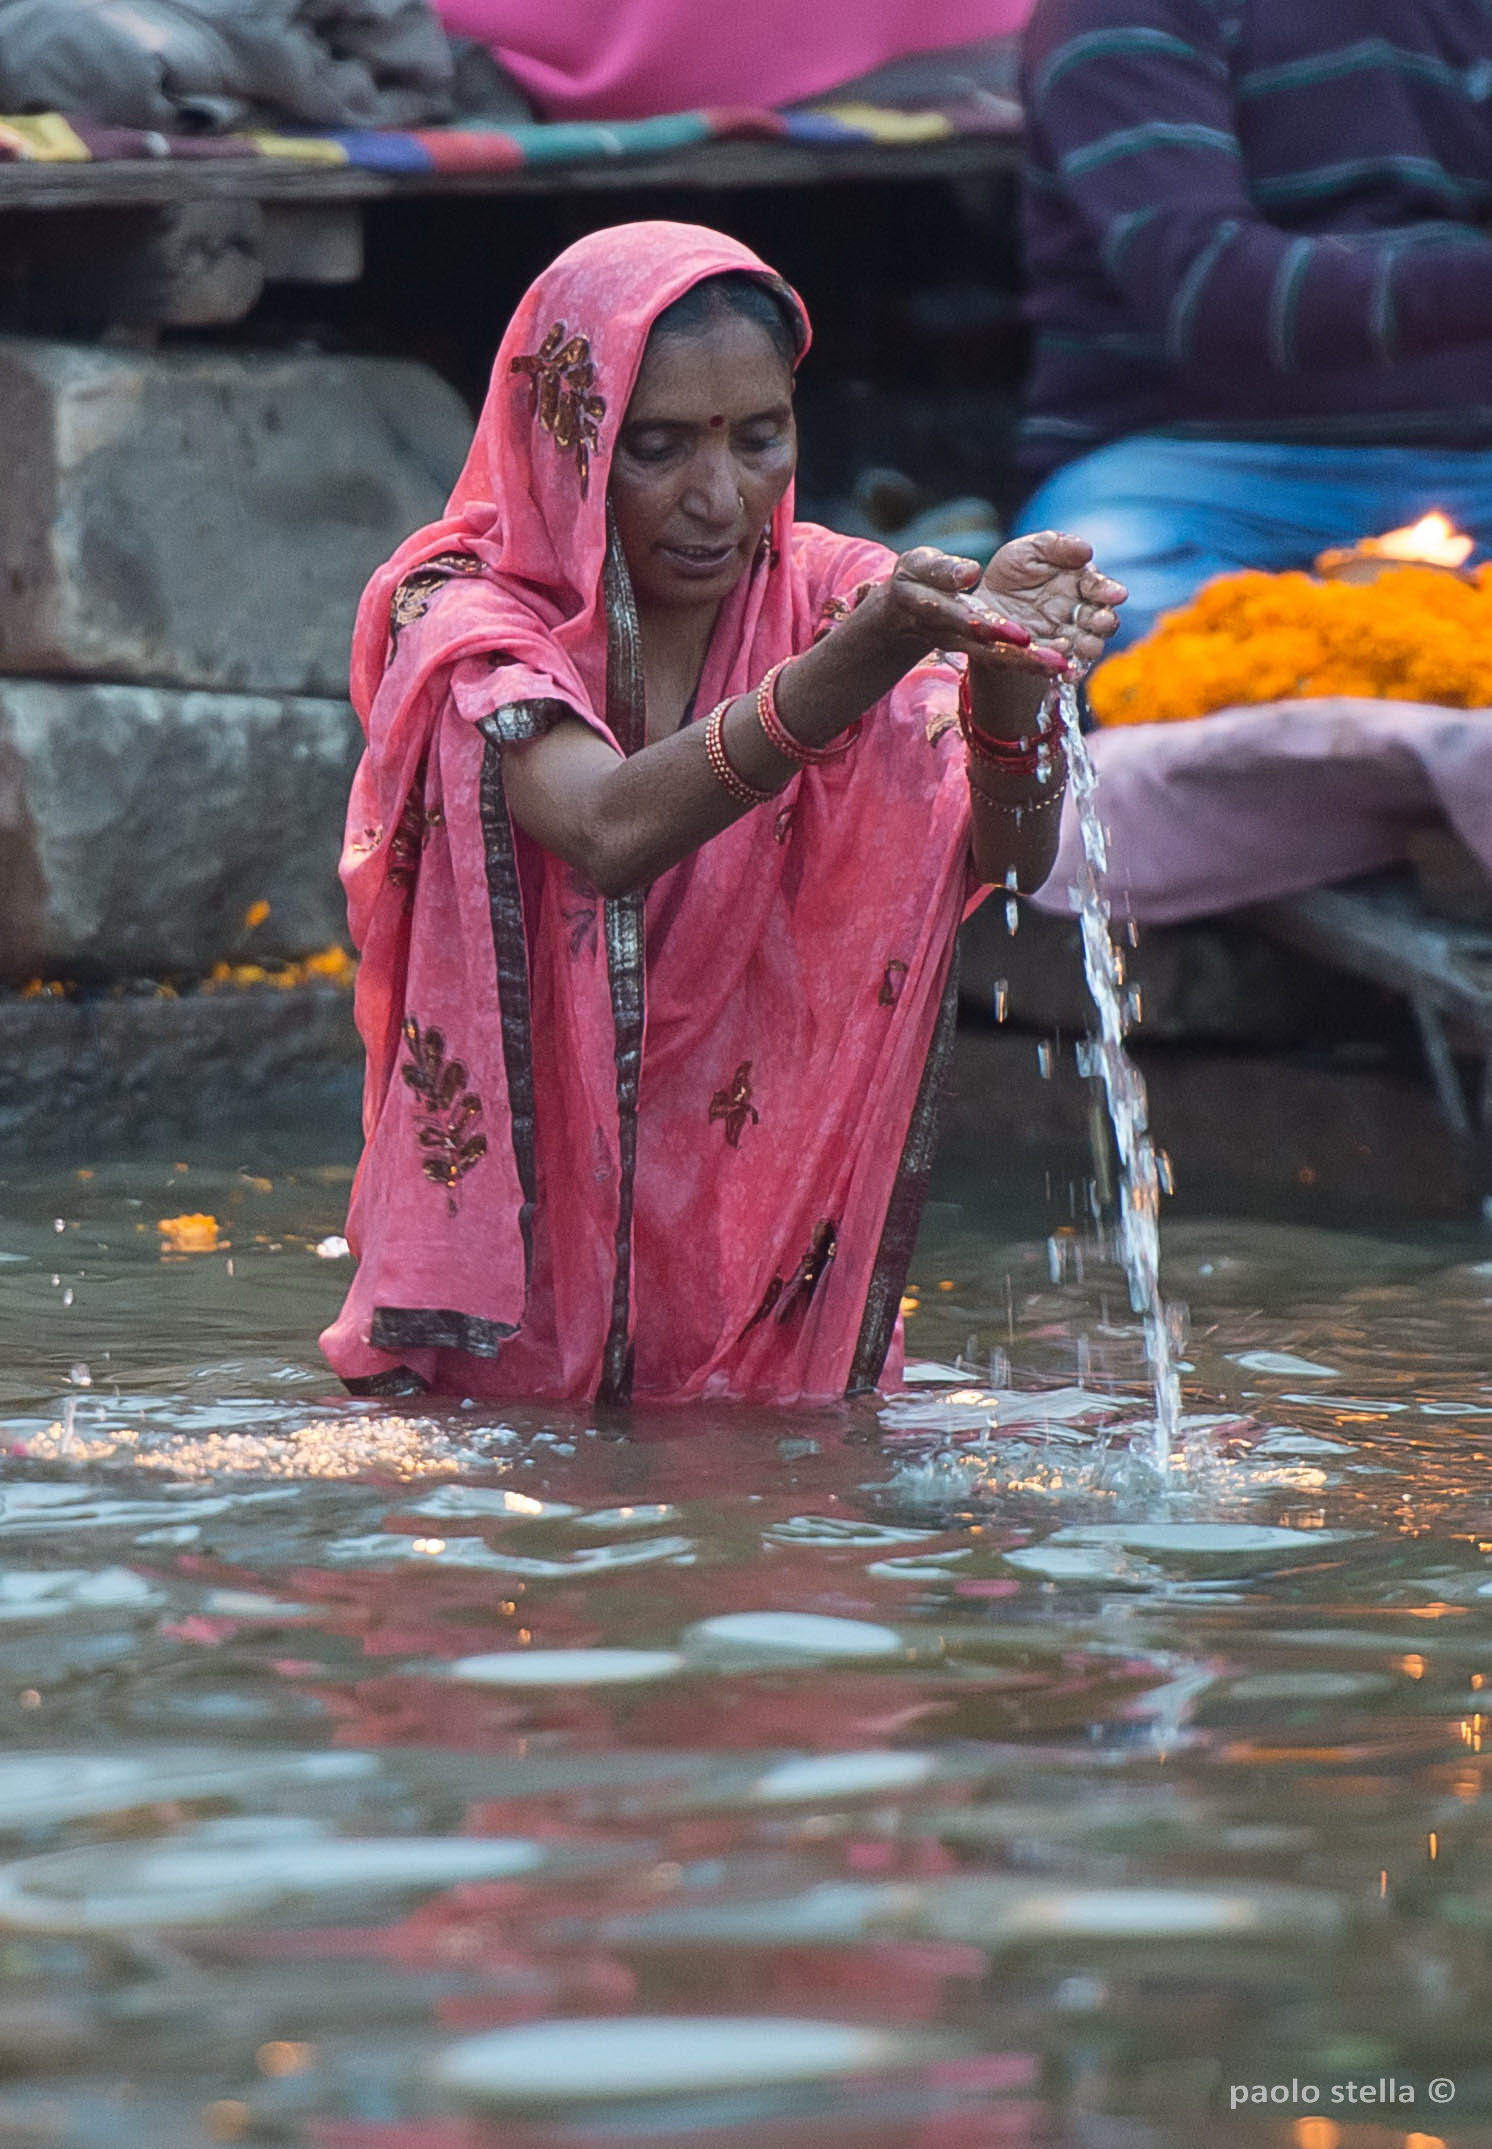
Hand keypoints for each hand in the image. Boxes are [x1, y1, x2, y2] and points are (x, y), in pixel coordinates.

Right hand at [869, 547, 1071, 676]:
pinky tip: (1063, 663)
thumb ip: (942, 569)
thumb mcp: (919, 566)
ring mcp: (967, 648)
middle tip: (1057, 662)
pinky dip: (1033, 664)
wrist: (905, 612)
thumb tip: (969, 573)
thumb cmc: (915, 580)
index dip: (989, 627)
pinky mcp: (981, 651)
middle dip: (1022, 658)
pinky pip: (1007, 660)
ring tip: (1066, 666)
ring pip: (1001, 661)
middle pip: (989, 651)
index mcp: (934, 610)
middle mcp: (953, 636)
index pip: (962, 619)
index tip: (1020, 633)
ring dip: (1033, 666)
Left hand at [978, 530, 1126, 671]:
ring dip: (1090, 647)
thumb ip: (1056, 546)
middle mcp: (1077, 613)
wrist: (983, 605)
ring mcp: (1065, 637)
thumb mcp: (1028, 551)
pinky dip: (1067, 670)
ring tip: (1086, 647)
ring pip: (1086, 645)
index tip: (1117, 594)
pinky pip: (1061, 666)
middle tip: (1103, 622)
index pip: (1099, 587)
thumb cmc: (1012, 572)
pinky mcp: (1047, 657)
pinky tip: (1066, 671)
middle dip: (1104, 621)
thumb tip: (1086, 550)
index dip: (1109, 590)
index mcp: (1079, 583)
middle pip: (1099, 619)